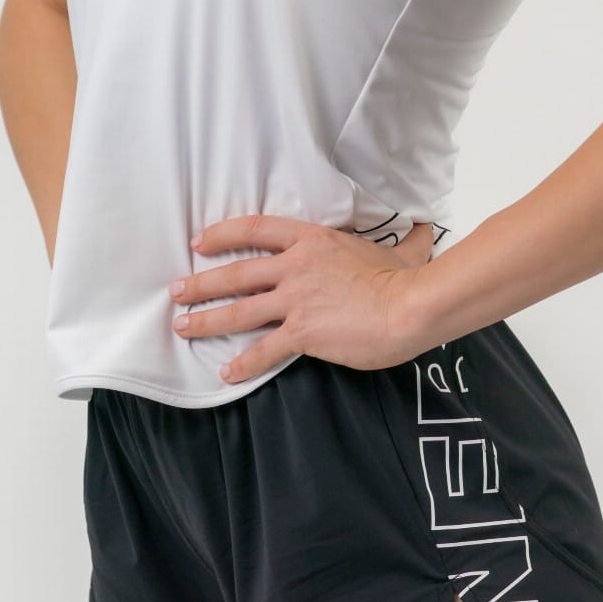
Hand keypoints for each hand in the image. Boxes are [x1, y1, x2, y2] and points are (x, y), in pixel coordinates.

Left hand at [169, 213, 436, 385]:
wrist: (411, 306)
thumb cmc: (408, 279)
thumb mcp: (404, 249)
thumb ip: (408, 240)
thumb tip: (425, 230)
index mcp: (313, 239)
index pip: (257, 229)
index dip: (224, 234)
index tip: (200, 241)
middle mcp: (296, 266)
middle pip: (237, 272)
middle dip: (201, 282)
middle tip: (176, 290)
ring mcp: (296, 299)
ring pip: (240, 309)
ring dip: (207, 318)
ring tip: (183, 326)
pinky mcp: (303, 332)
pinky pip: (264, 349)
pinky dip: (243, 362)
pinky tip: (227, 372)